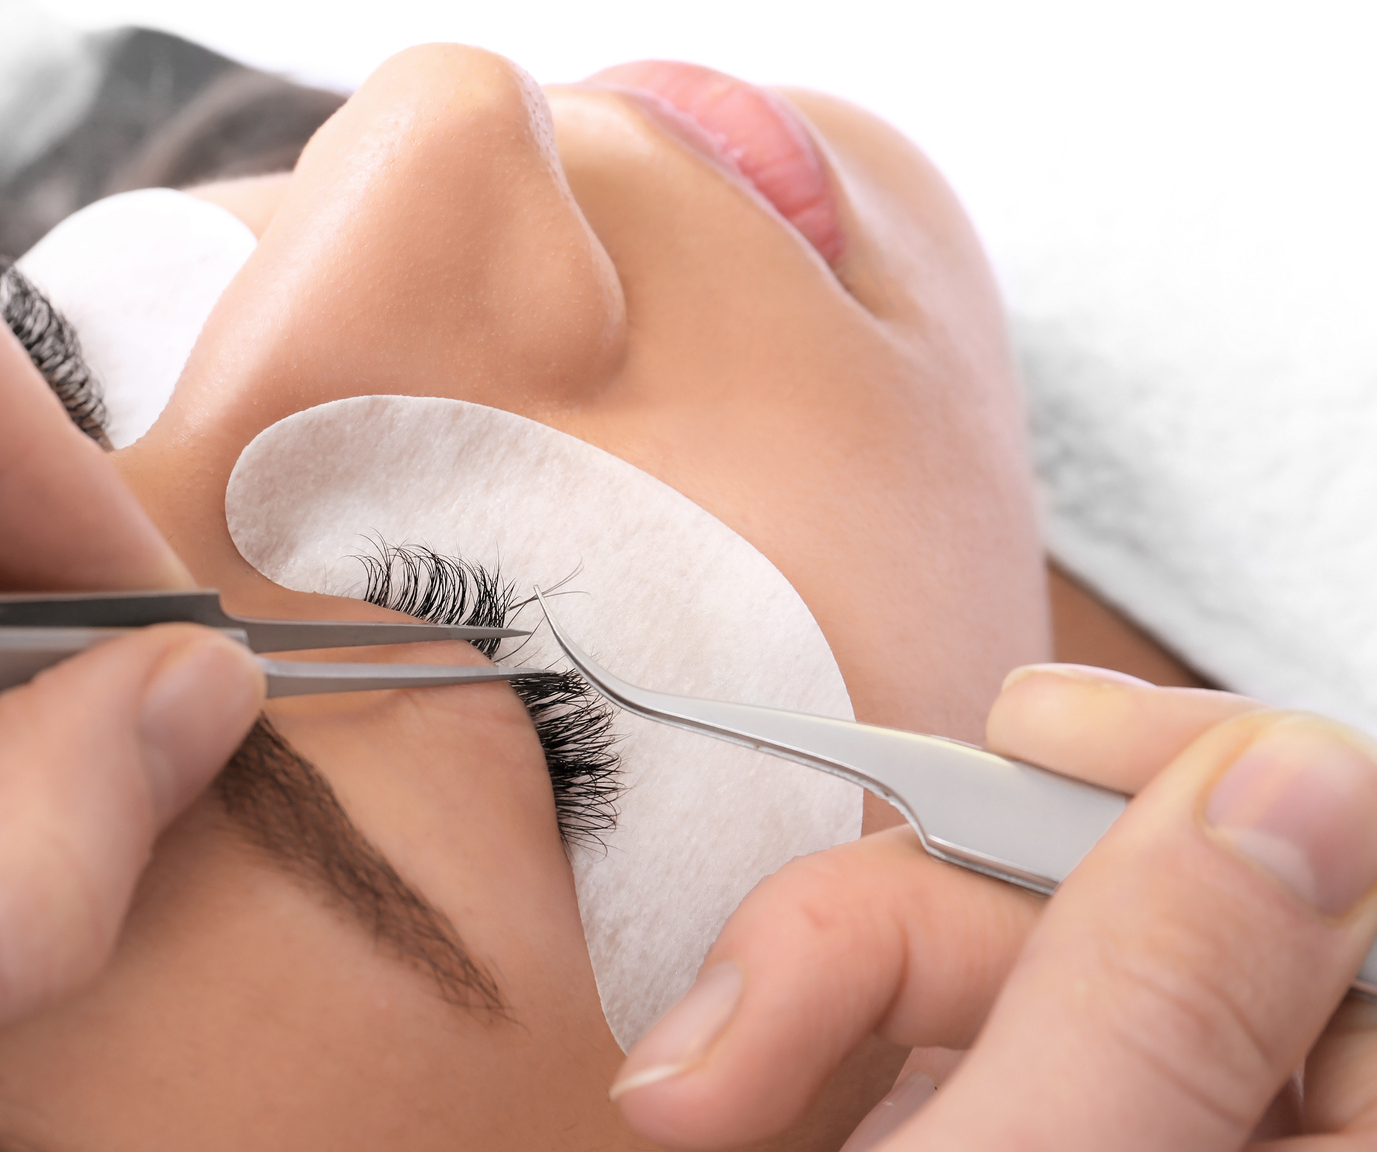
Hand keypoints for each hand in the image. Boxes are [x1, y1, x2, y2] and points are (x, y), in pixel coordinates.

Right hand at [608, 666, 1376, 1149]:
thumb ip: (1159, 1000)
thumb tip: (1288, 780)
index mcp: (1329, 1151)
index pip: (1345, 863)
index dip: (1186, 765)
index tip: (1027, 727)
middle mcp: (1241, 1127)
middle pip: (1117, 903)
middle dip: (907, 918)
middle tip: (747, 1010)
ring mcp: (1114, 1125)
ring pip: (996, 952)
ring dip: (814, 987)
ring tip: (693, 1094)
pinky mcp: (996, 1132)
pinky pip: (921, 1021)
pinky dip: (804, 1032)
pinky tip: (725, 1092)